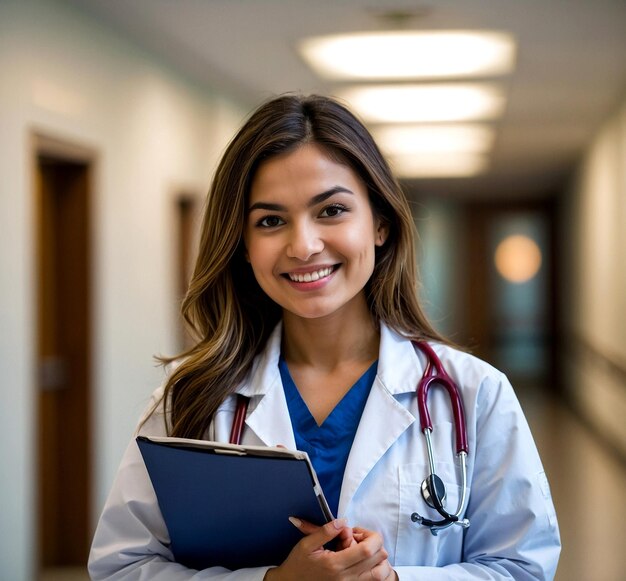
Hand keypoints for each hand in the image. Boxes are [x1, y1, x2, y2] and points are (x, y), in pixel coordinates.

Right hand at [264, 518, 395, 580]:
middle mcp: (346, 578)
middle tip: (359, 539)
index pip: (367, 549)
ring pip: (381, 573)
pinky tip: (363, 561)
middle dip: (374, 544)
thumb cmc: (298, 564)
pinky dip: (375, 569)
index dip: (370, 536)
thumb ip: (326, 531)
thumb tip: (344, 522)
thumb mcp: (307, 544)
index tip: (358, 531)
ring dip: (377, 558)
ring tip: (363, 550)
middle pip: (378, 560)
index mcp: (335, 564)